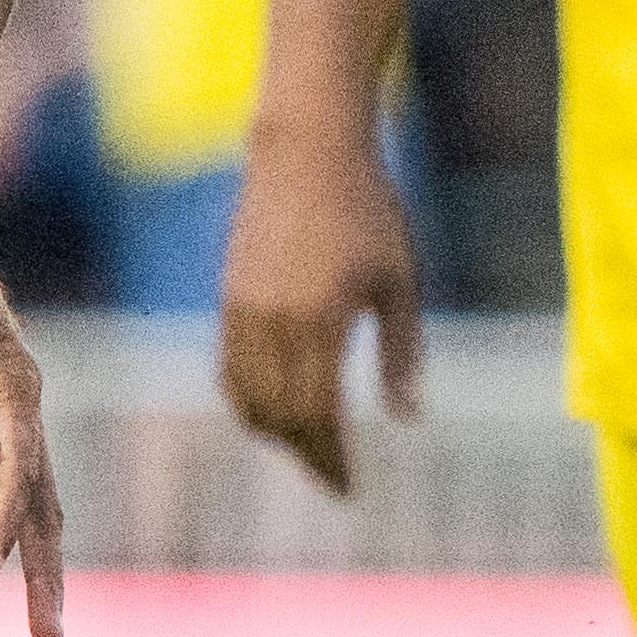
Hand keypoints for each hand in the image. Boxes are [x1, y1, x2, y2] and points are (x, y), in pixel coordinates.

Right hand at [215, 129, 430, 493]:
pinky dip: (248, 400)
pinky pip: (229, 369)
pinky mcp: (229, 296)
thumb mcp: (399, 281)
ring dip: (275, 433)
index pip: (317, 416)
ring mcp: (243, 310)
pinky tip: (275, 408)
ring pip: (247, 398)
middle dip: (306, 455)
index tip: (350, 488)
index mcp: (319, 321)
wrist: (308, 148)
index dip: (331, 459)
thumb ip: (401, 353)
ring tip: (308, 448)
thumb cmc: (369, 209)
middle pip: (280, 417)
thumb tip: (406, 417)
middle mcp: (272, 322)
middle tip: (333, 477)